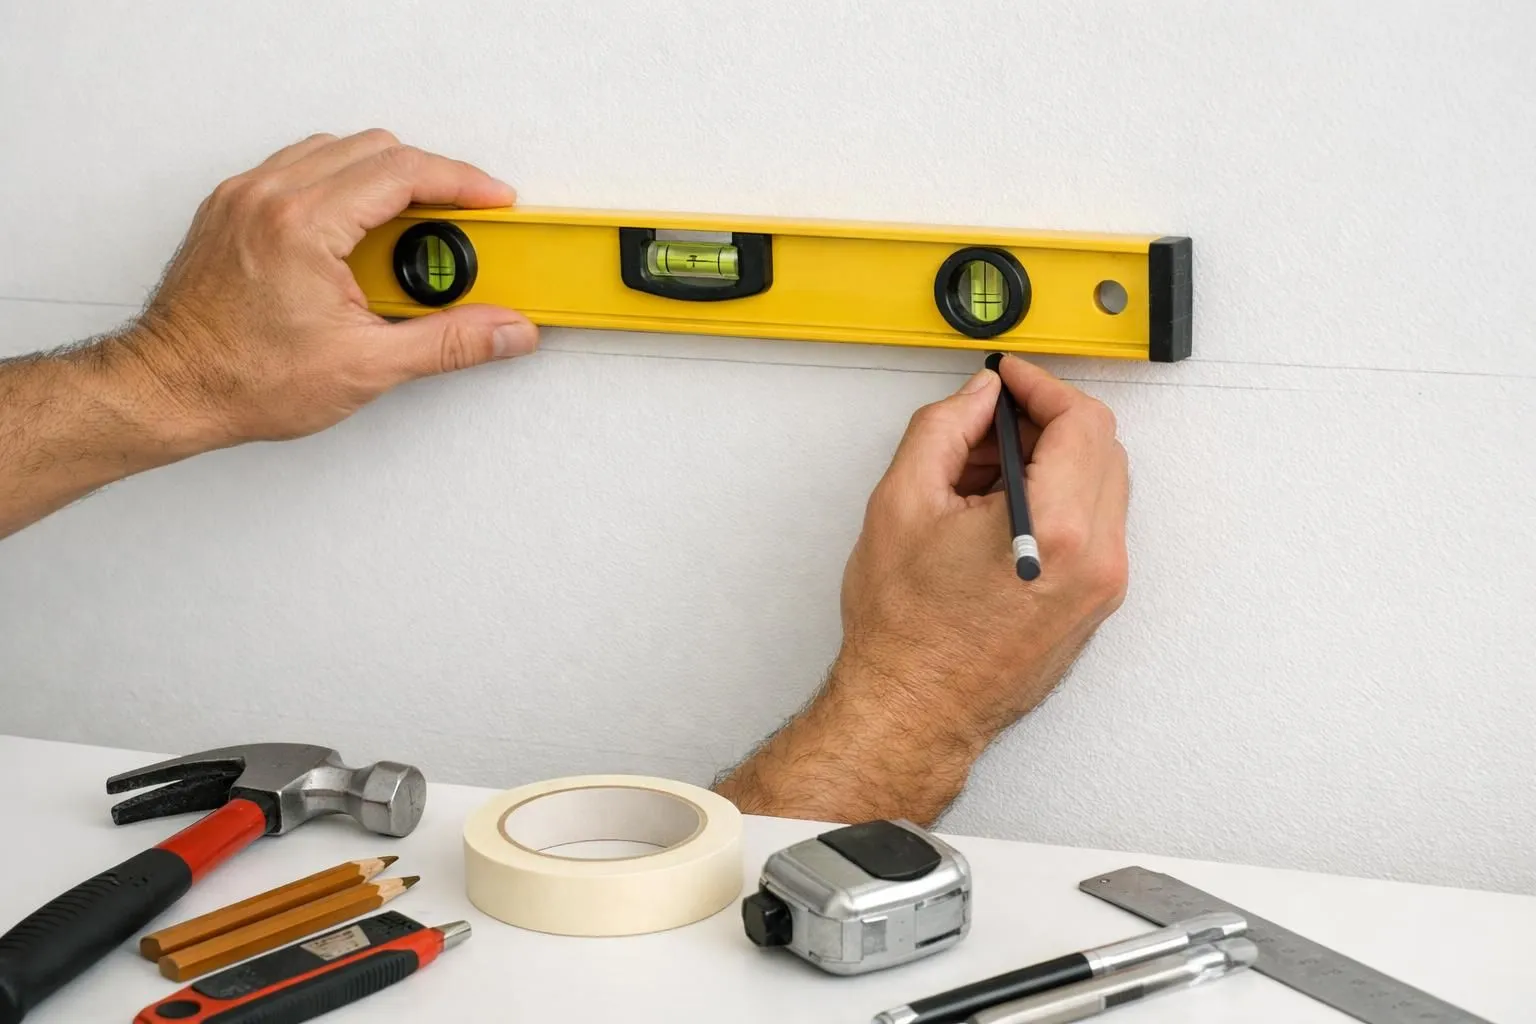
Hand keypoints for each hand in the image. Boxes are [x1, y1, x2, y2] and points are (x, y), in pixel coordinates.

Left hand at [118, 129, 538, 447]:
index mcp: (303, 224)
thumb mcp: (367, 367)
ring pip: (337, 152)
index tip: (494, 201)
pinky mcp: (232, 209)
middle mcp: (269, 196)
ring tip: (415, 230)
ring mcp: (245, 197)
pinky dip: (343, 188)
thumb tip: (505, 330)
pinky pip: (301, 170)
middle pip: (375, 150)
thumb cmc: (241, 379)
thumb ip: (450, 343)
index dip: (462, 183)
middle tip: (463, 221)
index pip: (403, 172)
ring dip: (385, 179)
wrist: (168, 390)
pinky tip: (361, 234)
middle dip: (431, 178)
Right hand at [715, 356, 1128, 824]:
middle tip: (989, 423)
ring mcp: (1102, 586)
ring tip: (982, 475)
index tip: (1009, 380)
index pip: (1081, 420)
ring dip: (1052, 459)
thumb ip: (944, 428)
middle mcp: (1096, 559)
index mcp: (1057, 529)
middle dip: (1045, 420)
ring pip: (1100, 484)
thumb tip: (977, 398)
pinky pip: (1093, 524)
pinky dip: (1057, 498)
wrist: (915, 708)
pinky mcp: (1094, 604)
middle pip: (1102, 447)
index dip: (1041, 385)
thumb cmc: (906, 632)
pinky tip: (999, 510)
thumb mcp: (902, 503)